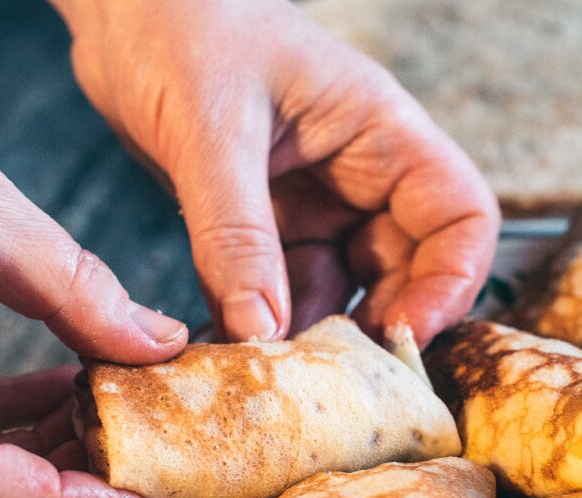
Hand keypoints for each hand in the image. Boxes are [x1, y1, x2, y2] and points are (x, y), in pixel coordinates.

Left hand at [54, 0, 499, 345]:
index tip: (403, 336)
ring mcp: (313, 200)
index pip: (460, 216)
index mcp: (379, 131)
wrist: (121, 5)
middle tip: (331, 376)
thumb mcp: (212, 128)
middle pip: (407, 268)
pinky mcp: (264, 222)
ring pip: (340, 287)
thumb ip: (237, 234)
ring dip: (312, 333)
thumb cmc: (181, 22)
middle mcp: (358, 171)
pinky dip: (262, 322)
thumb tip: (260, 334)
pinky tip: (233, 347)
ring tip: (275, 372)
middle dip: (375, 324)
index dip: (451, 283)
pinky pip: (280, 287)